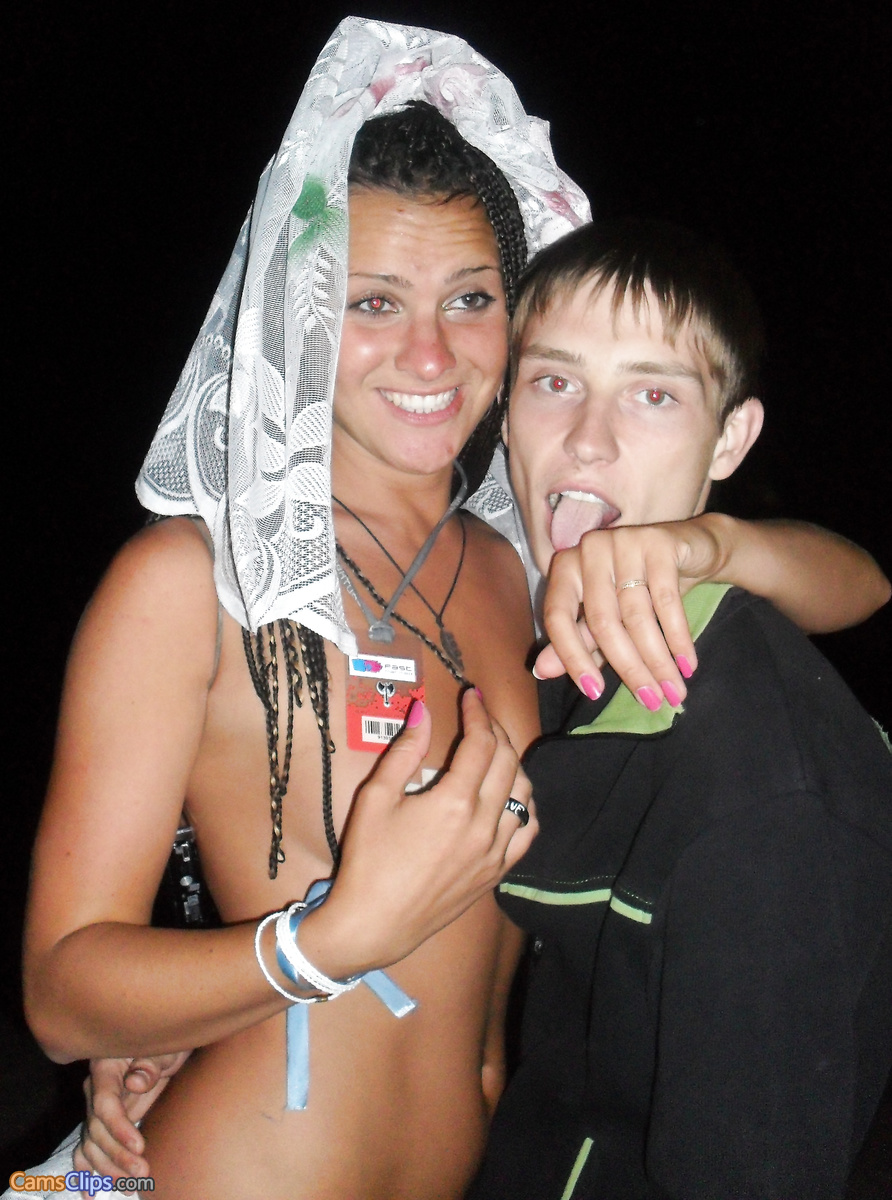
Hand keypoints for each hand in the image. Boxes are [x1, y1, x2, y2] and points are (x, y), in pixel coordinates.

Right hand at [73, 1051, 190, 1178]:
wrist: (168, 1048)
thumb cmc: (167, 1045)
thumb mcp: (165, 1050)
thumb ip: (150, 1064)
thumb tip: (134, 1082)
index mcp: (105, 1068)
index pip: (104, 1104)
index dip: (118, 1128)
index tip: (140, 1147)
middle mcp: (94, 1090)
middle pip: (96, 1130)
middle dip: (117, 1155)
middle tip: (143, 1172)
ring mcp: (95, 1108)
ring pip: (91, 1145)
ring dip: (107, 1168)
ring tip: (130, 1186)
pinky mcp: (102, 1122)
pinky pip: (87, 1148)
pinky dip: (87, 1171)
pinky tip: (91, 1193)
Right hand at [299, 689, 536, 978]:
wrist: (373, 925)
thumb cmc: (368, 860)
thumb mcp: (375, 799)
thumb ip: (404, 751)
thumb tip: (422, 710)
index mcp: (454, 802)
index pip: (482, 743)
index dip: (478, 713)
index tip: (470, 696)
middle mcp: (484, 825)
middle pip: (508, 762)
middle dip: (497, 731)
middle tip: (480, 718)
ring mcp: (495, 852)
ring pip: (525, 794)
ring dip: (514, 764)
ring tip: (494, 752)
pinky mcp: (496, 873)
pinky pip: (527, 832)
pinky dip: (525, 806)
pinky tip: (509, 796)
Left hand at [536, 517, 729, 706]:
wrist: (691, 550)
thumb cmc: (641, 587)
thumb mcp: (606, 616)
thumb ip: (578, 641)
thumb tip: (541, 671)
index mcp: (565, 567)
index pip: (558, 618)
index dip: (573, 658)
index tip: (595, 694)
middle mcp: (589, 550)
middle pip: (602, 621)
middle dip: (629, 667)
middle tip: (650, 700)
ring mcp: (623, 541)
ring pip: (636, 615)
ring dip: (657, 660)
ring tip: (673, 691)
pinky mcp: (658, 542)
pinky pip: (667, 600)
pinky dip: (678, 637)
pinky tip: (687, 664)